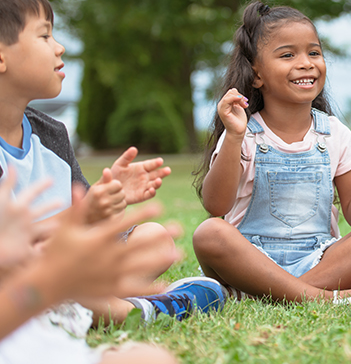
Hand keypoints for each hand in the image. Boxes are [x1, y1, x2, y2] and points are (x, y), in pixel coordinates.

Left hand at [0, 169, 60, 270]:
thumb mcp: (1, 200)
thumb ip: (8, 184)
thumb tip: (11, 166)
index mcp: (18, 208)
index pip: (32, 193)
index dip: (41, 186)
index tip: (51, 179)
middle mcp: (23, 221)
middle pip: (41, 211)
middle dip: (50, 206)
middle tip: (61, 200)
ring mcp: (25, 236)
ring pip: (44, 231)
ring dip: (53, 229)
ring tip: (62, 228)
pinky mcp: (25, 252)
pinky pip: (39, 253)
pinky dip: (46, 252)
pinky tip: (55, 253)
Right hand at [40, 190, 179, 300]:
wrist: (47, 284)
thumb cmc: (56, 253)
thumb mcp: (66, 229)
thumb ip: (78, 208)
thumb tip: (81, 185)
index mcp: (99, 239)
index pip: (125, 223)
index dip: (143, 213)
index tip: (160, 206)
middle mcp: (108, 256)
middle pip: (139, 244)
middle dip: (160, 235)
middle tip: (179, 228)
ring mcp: (111, 273)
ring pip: (142, 266)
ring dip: (161, 259)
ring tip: (178, 253)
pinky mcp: (110, 288)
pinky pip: (134, 287)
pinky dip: (151, 286)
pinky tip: (166, 284)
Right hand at [84, 168, 125, 222]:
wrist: (83, 217)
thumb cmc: (91, 199)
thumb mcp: (95, 188)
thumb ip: (104, 179)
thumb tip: (107, 169)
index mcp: (99, 192)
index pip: (118, 184)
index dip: (115, 185)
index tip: (110, 188)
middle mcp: (104, 201)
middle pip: (123, 193)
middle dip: (118, 193)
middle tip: (110, 196)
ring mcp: (108, 211)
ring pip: (124, 202)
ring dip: (119, 201)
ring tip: (110, 202)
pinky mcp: (111, 218)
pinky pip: (122, 210)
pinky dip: (118, 209)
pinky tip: (111, 208)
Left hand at [110, 147, 171, 203]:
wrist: (109, 189)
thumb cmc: (115, 175)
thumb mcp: (120, 164)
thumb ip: (127, 157)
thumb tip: (134, 148)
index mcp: (142, 168)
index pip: (151, 164)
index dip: (156, 163)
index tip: (160, 161)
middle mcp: (145, 177)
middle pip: (157, 174)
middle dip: (163, 172)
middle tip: (168, 170)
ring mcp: (144, 186)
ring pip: (155, 184)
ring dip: (158, 183)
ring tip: (158, 180)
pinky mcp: (142, 196)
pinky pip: (149, 194)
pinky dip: (152, 192)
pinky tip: (151, 189)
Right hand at [217, 88, 248, 137]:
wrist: (238, 131)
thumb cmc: (238, 120)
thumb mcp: (238, 106)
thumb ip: (236, 99)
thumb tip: (235, 91)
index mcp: (225, 103)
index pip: (231, 92)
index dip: (239, 94)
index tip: (246, 101)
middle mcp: (221, 104)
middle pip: (231, 92)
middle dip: (240, 96)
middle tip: (245, 104)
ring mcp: (221, 108)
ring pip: (230, 95)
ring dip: (240, 98)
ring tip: (244, 105)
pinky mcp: (223, 112)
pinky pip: (227, 100)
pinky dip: (235, 98)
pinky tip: (241, 101)